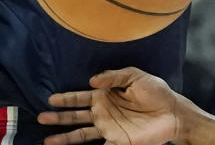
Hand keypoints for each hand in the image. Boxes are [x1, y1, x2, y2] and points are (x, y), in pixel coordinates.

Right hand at [38, 67, 180, 144]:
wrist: (173, 112)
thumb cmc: (156, 91)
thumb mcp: (136, 76)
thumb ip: (114, 76)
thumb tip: (91, 80)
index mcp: (105, 95)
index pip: (80, 97)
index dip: (65, 99)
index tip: (50, 99)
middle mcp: (103, 112)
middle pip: (75, 116)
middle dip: (58, 118)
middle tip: (40, 118)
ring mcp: (108, 129)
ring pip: (80, 134)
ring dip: (64, 138)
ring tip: (47, 141)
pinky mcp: (118, 142)